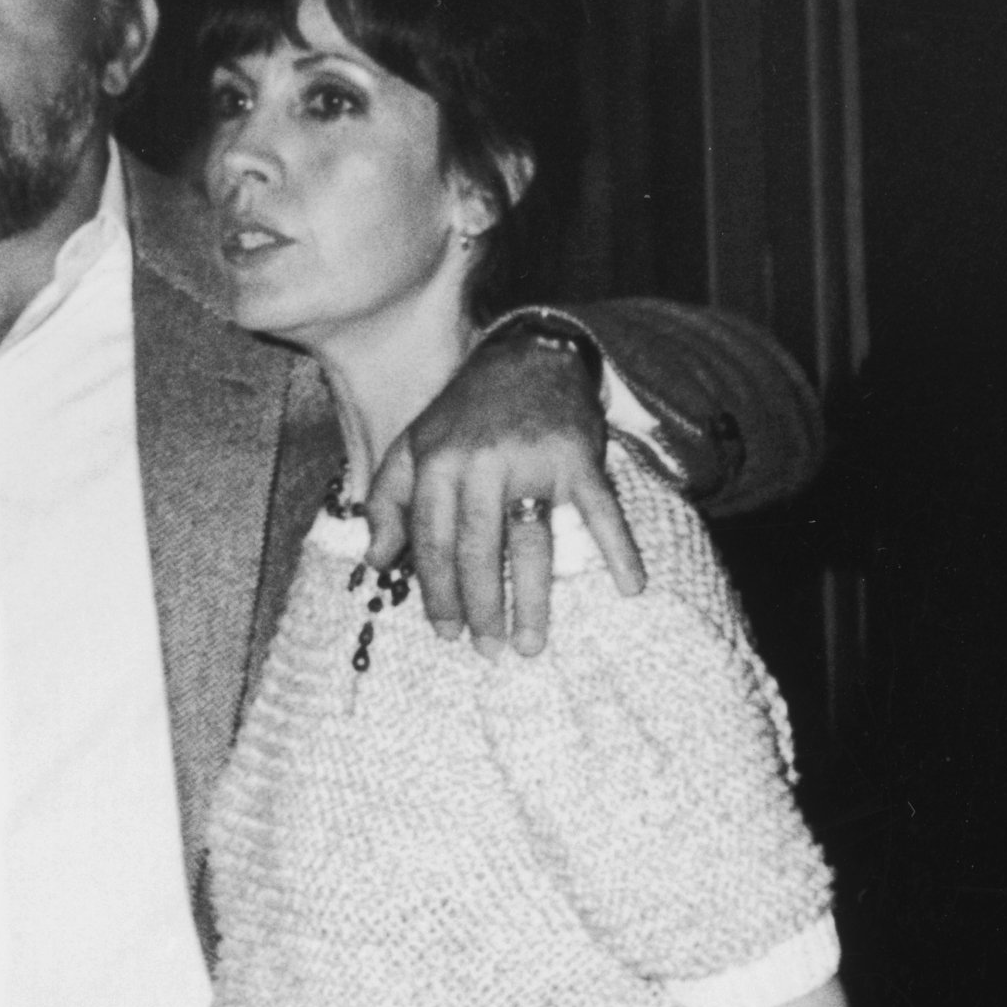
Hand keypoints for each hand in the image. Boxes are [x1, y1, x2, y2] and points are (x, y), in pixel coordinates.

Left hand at [365, 329, 646, 654]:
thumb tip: (376, 561)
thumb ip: (387, 501)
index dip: (438, 592)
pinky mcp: (579, 457)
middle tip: (488, 650)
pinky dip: (618, 548)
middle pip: (478, 549)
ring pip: (531, 541)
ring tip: (532, 643)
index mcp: (436, 464)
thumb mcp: (412, 447)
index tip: (446, 632)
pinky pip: (600, 510)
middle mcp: (481, 464)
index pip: (433, 541)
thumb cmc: (464, 413)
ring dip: (534, 598)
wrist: (527, 356)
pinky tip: (630, 586)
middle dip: (482, 606)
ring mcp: (533, 460)